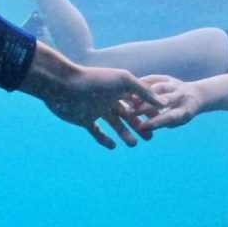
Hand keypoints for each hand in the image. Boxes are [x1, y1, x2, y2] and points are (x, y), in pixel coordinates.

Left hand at [19, 43, 161, 148]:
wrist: (64, 86)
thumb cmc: (95, 80)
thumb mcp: (124, 81)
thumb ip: (144, 92)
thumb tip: (163, 103)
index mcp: (119, 89)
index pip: (139, 101)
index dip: (149, 111)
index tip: (160, 120)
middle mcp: (109, 99)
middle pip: (129, 115)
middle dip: (139, 125)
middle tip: (150, 137)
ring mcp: (97, 110)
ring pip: (115, 124)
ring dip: (125, 134)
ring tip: (133, 144)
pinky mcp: (84, 119)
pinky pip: (96, 132)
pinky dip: (104, 139)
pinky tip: (113, 146)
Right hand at [135, 74, 203, 130]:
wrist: (195, 95)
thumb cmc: (181, 114)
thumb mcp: (176, 121)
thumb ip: (163, 123)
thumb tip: (142, 128)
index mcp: (185, 110)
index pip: (170, 117)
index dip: (156, 122)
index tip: (141, 127)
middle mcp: (181, 96)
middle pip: (164, 100)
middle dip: (147, 106)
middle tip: (131, 113)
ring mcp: (175, 85)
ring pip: (159, 88)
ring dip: (144, 93)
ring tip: (130, 99)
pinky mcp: (168, 78)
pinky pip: (154, 79)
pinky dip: (143, 82)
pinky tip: (130, 86)